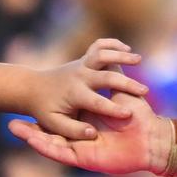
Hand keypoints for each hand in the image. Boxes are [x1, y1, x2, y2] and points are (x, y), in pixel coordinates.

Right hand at [10, 89, 169, 174]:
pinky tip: (31, 142)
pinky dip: (45, 148)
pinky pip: (60, 154)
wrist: (152, 139)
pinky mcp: (83, 159)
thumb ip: (105, 75)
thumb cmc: (137, 115)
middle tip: (10, 126)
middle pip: (48, 134)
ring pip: (50, 145)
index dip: (39, 114)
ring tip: (13, 130)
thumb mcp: (117, 90)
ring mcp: (80, 149)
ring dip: (31, 138)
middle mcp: (79, 136)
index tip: (24, 102)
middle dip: (28, 130)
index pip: (57, 118)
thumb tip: (99, 56)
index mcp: (84, 121)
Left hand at [29, 39, 148, 139]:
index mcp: (74, 94)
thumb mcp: (55, 124)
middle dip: (126, 83)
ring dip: (120, 55)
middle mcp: (79, 77)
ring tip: (138, 59)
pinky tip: (126, 48)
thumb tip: (91, 133)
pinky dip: (112, 44)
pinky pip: (99, 46)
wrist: (33, 88)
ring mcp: (82, 65)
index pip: (97, 102)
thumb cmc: (45, 110)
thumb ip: (73, 131)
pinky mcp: (84, 59)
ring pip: (102, 55)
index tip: (128, 115)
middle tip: (143, 91)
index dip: (113, 109)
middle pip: (105, 77)